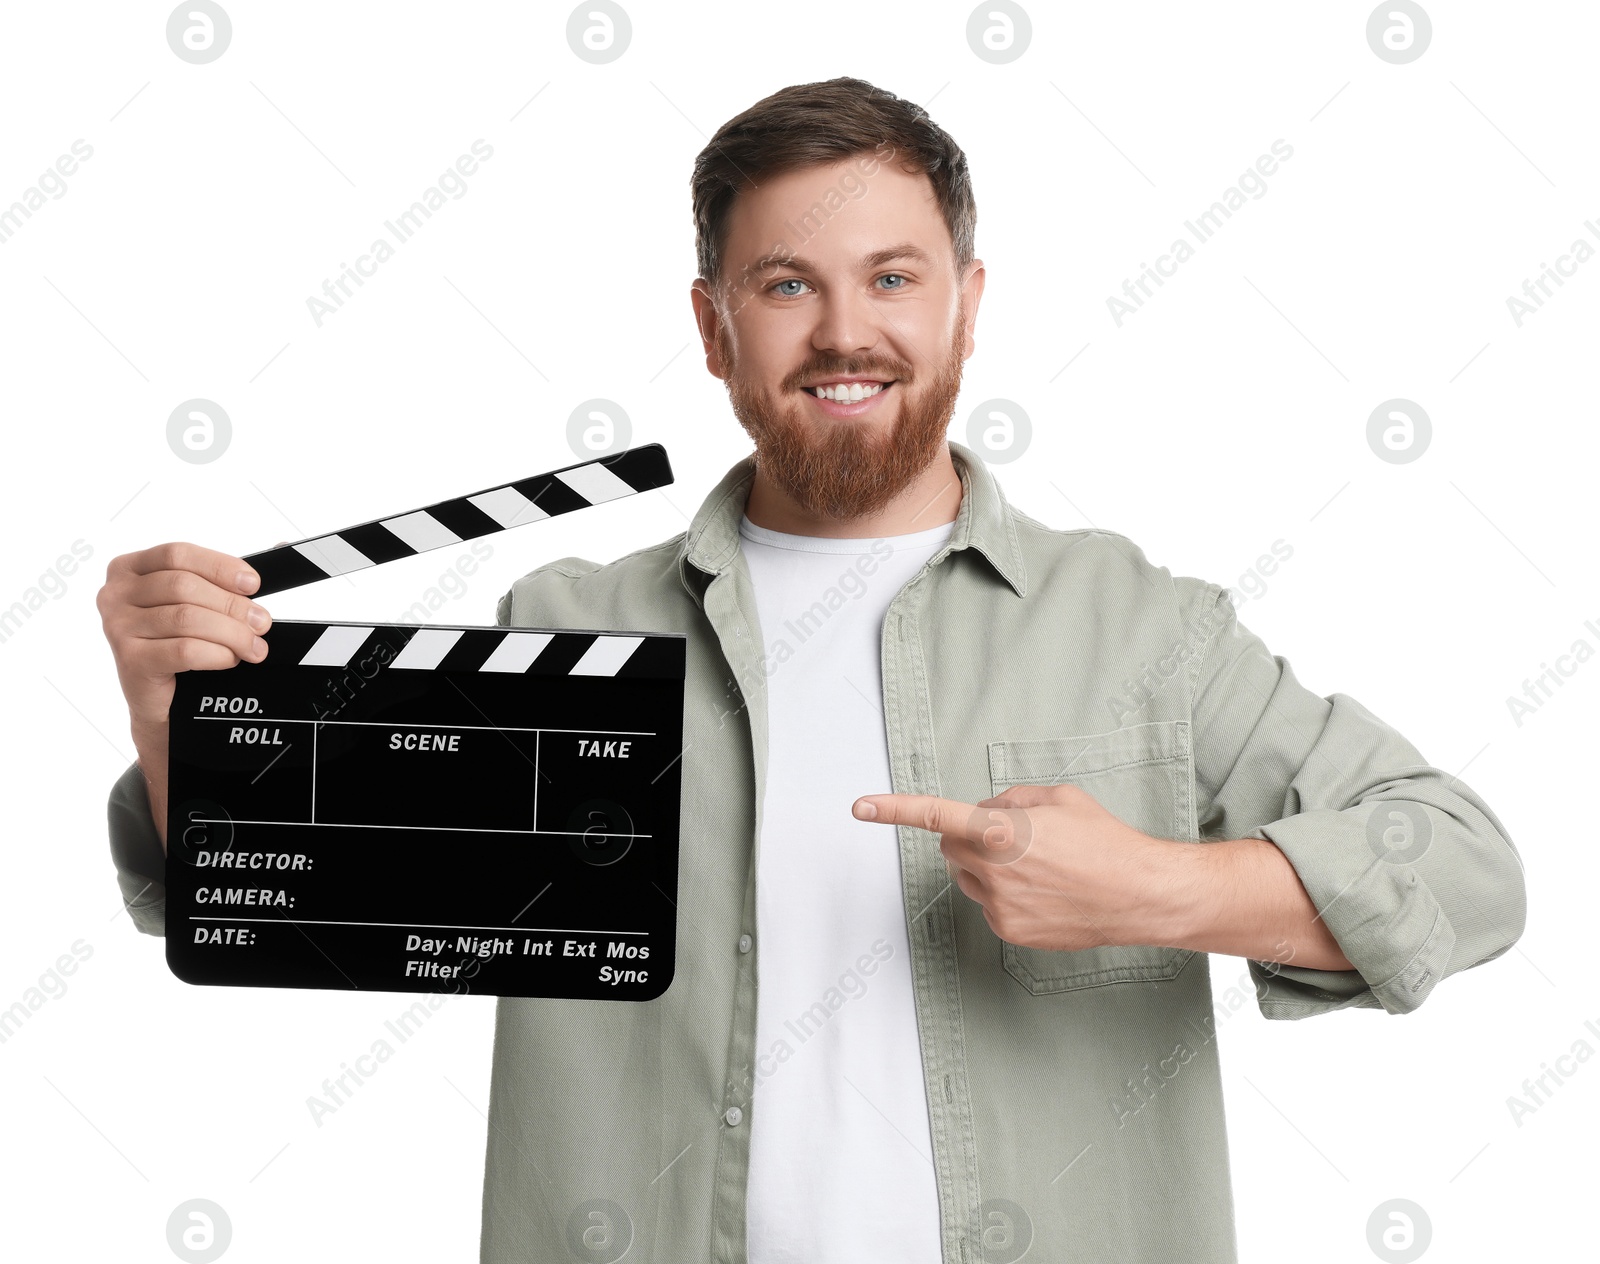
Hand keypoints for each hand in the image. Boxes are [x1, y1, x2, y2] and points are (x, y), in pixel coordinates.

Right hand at [97, 542, 271, 849]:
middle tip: (261, 623)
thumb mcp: (199, 604)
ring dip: (231, 633)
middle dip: (233, 606)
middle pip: (184, 586)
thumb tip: (281, 548)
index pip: (177, 554)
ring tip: (253, 646)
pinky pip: (184, 650)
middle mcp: (116, 595)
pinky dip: (216, 654)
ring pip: (187, 618)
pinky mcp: (130, 660)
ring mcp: (117, 628)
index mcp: (129, 569)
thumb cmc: (179, 648)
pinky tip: (230, 660)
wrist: (164, 705)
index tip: (252, 584)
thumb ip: (224, 579)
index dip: (220, 566)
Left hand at [851, 782, 1185, 951]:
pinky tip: (1043, 891)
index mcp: (1001, 832)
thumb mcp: (1059, 798)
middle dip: (966, 837)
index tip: (861, 807)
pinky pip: (988, 905)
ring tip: (1037, 866)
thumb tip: (985, 811)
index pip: (935, 816)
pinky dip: (1004, 894)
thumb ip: (1011, 799)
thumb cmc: (1104, 840)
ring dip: (986, 866)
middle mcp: (993, 870)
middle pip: (950, 847)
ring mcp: (999, 905)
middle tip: (1009, 835)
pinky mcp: (1009, 931)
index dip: (893, 810)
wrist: (1139, 894)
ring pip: (968, 877)